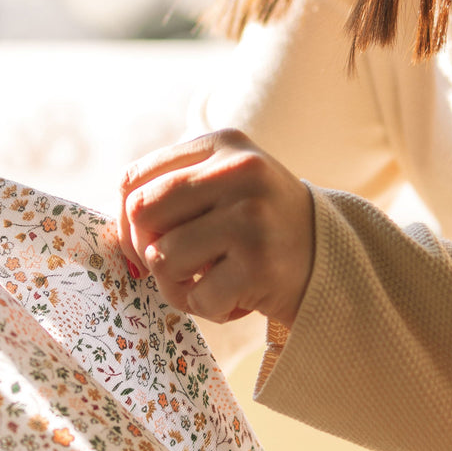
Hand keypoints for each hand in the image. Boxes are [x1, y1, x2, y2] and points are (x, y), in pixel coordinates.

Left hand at [118, 129, 315, 325]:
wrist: (333, 259)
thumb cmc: (261, 224)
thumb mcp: (224, 183)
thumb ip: (172, 188)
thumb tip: (118, 227)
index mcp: (222, 143)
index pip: (134, 178)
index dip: (126, 218)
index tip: (145, 240)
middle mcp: (238, 171)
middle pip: (141, 212)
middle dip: (143, 249)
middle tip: (171, 266)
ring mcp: (251, 218)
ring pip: (161, 258)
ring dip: (175, 285)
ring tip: (208, 282)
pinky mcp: (260, 264)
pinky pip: (196, 296)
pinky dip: (207, 307)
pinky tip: (235, 297)